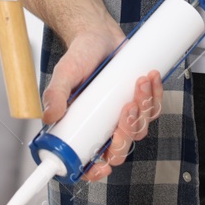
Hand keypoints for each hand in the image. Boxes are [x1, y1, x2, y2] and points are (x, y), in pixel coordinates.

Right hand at [41, 27, 162, 181]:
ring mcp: (122, 115)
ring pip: (140, 129)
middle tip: (126, 109)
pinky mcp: (138, 101)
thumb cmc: (80, 55)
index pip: (87, 159)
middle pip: (119, 149)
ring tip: (138, 83)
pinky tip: (149, 78)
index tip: (102, 166)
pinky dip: (154, 95)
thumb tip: (50, 116)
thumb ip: (56, 94)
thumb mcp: (65, 73)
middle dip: (126, 133)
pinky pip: (152, 109)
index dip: (95, 170)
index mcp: (82, 125)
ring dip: (143, 108)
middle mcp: (102, 125)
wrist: (97, 34)